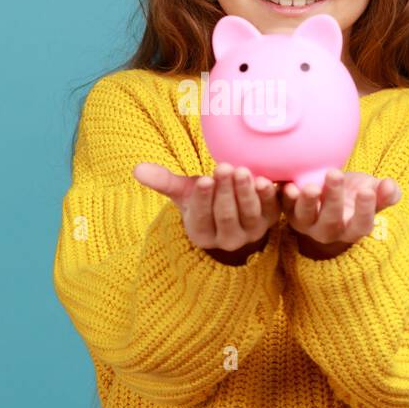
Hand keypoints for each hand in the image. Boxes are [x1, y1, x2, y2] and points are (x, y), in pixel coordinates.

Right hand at [133, 161, 280, 260]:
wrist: (234, 206)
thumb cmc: (204, 198)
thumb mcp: (183, 192)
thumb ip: (163, 181)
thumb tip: (136, 169)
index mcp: (201, 234)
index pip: (200, 218)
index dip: (203, 200)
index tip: (204, 180)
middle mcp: (227, 240)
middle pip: (225, 216)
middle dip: (224, 192)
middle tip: (223, 167)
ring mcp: (251, 232)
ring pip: (248, 214)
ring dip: (245, 192)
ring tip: (242, 171)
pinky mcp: (271, 221)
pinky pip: (272, 211)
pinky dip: (269, 197)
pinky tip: (265, 181)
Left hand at [281, 169, 401, 258]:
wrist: (329, 191)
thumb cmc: (355, 192)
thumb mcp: (373, 191)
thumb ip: (385, 192)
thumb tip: (391, 186)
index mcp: (353, 228)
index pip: (361, 224)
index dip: (364, 210)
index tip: (367, 191)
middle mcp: (330, 231)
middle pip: (332, 220)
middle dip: (333, 198)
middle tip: (335, 175)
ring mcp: (307, 224)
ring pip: (305, 217)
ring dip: (307, 201)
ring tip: (310, 186)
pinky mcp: (289, 213)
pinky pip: (284, 207)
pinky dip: (283, 197)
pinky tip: (285, 185)